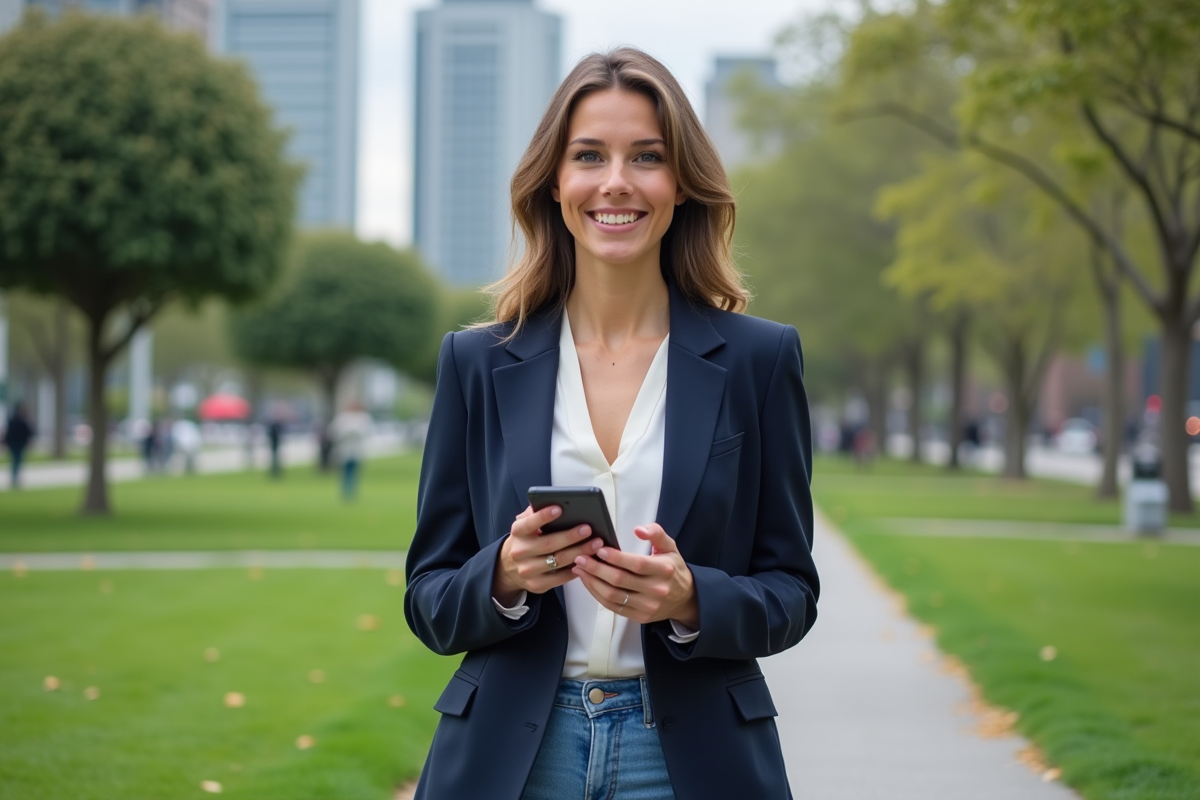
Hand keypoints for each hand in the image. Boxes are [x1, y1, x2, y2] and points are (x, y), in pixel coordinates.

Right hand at [493, 505, 604, 604]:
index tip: (559, 509)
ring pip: (558, 561)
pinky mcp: (537, 584)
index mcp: (518, 533)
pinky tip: (588, 560)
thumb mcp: (525, 524)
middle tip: (588, 529)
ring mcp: (528, 570)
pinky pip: (561, 577)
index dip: (543, 516)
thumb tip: (554, 501)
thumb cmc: (526, 540)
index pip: (529, 523)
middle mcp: (520, 552)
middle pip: (549, 544)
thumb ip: (536, 512)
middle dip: (571, 536)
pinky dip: (576, 569)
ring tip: (595, 544)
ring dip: (579, 552)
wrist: (510, 567)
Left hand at [571, 524, 698, 627]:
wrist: (685, 599)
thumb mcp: (670, 547)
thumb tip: (638, 529)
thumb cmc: (673, 569)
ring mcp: (647, 606)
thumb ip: (656, 533)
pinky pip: (613, 607)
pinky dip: (597, 594)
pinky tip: (589, 583)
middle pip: (620, 580)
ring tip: (580, 569)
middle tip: (581, 558)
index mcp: (664, 570)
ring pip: (613, 595)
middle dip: (597, 568)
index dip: (616, 558)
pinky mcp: (640, 617)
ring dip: (592, 582)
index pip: (637, 564)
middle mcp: (656, 590)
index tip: (599, 550)